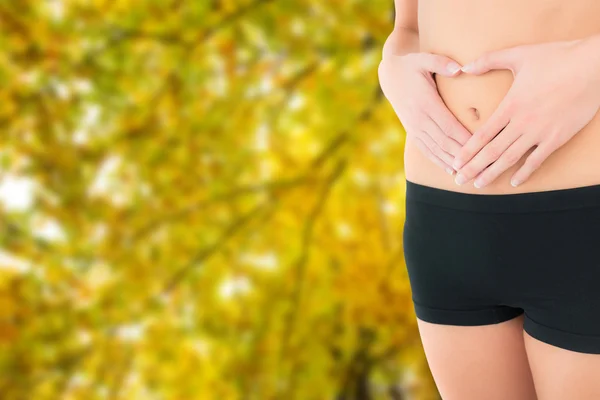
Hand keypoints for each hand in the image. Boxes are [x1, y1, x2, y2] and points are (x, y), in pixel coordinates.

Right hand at [378, 52, 471, 174]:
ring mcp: (414, 127)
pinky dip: (439, 161)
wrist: (389, 75)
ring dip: (452, 163)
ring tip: (469, 174)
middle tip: (481, 166)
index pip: (449, 125)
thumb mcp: (423, 58)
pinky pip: (426, 150)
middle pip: (444, 142)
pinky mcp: (412, 131)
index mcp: (425, 102)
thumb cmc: (411, 65)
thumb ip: (442, 62)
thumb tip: (460, 69)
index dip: (465, 139)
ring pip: (436, 149)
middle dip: (462, 156)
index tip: (481, 148)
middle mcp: (419, 119)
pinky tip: (452, 170)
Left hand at [452, 38, 599, 187]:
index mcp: (510, 105)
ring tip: (479, 184)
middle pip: (491, 151)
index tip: (455, 162)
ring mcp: (540, 132)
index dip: (467, 151)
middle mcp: (522, 122)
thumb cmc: (556, 57)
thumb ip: (488, 61)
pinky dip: (525, 172)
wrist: (593, 65)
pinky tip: (514, 182)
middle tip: (459, 180)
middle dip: (473, 168)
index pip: (482, 134)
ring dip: (492, 173)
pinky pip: (537, 160)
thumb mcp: (518, 54)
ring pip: (510, 158)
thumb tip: (464, 68)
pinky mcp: (558, 137)